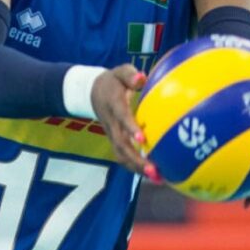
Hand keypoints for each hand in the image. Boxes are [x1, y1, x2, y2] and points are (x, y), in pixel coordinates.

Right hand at [90, 64, 159, 180]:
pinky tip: (155, 174)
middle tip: (155, 170)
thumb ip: (131, 75)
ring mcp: (112, 134)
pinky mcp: (115, 141)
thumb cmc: (113, 80)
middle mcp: (112, 124)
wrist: (92, 92)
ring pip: (122, 155)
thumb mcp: (120, 71)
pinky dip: (137, 167)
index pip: (121, 118)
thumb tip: (142, 78)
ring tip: (158, 178)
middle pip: (121, 145)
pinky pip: (124, 157)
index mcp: (114, 106)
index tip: (142, 139)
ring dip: (137, 168)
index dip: (130, 128)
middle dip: (137, 160)